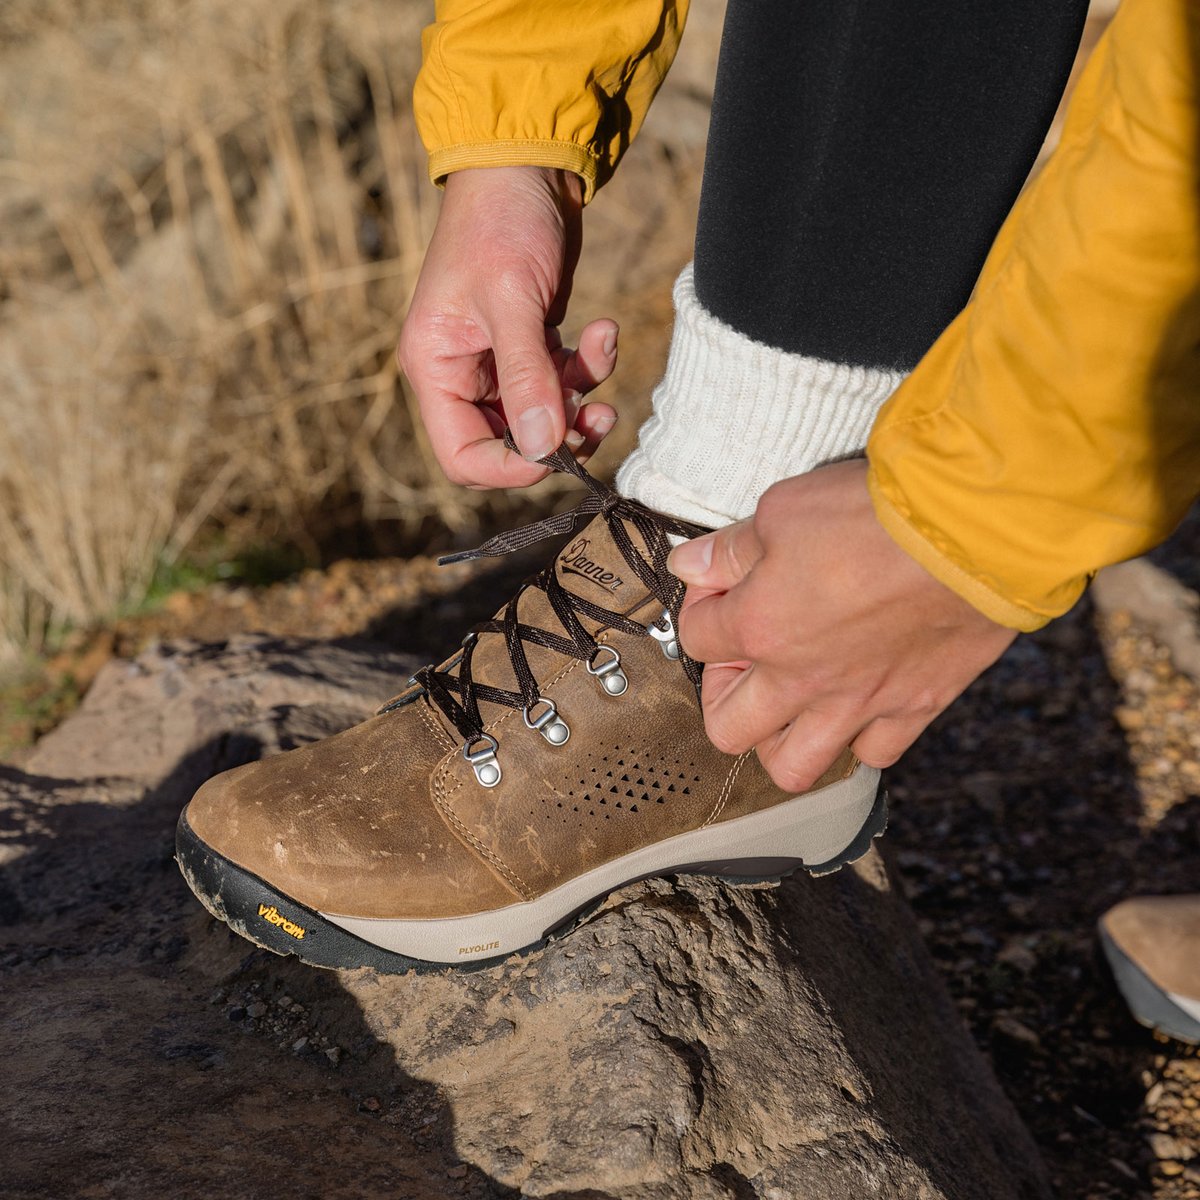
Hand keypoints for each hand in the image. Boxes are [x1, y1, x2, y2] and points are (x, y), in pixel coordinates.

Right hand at [397, 166, 619, 488]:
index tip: (558, 453)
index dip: (510, 468)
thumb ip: (527, 378)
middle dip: (557, 433)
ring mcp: (497, 362)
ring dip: (580, 398)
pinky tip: (603, 329)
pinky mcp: (530, 346)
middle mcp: (461, 374)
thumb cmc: (501, 224)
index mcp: (435, 368)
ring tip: (603, 354)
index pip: (463, 455)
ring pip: (543, 415)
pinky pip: (562, 381)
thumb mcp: (512, 302)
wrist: (527, 166)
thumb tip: (543, 449)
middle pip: (508, 443)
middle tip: (599, 417)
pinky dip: (587, 365)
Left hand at [668, 460, 1017, 790]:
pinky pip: (874, 754)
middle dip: (723, 693)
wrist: (976, 533)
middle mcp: (800, 680)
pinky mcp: (914, 708)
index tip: (721, 586)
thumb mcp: (785, 510)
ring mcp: (857, 703)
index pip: (695, 637)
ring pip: (794, 766)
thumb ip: (731, 549)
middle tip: (745, 656)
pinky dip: (859, 738)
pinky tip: (858, 703)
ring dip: (779, 739)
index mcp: (758, 628)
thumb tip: (692, 565)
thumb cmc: (879, 514)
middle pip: (727, 727)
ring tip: (789, 701)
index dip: (701, 607)